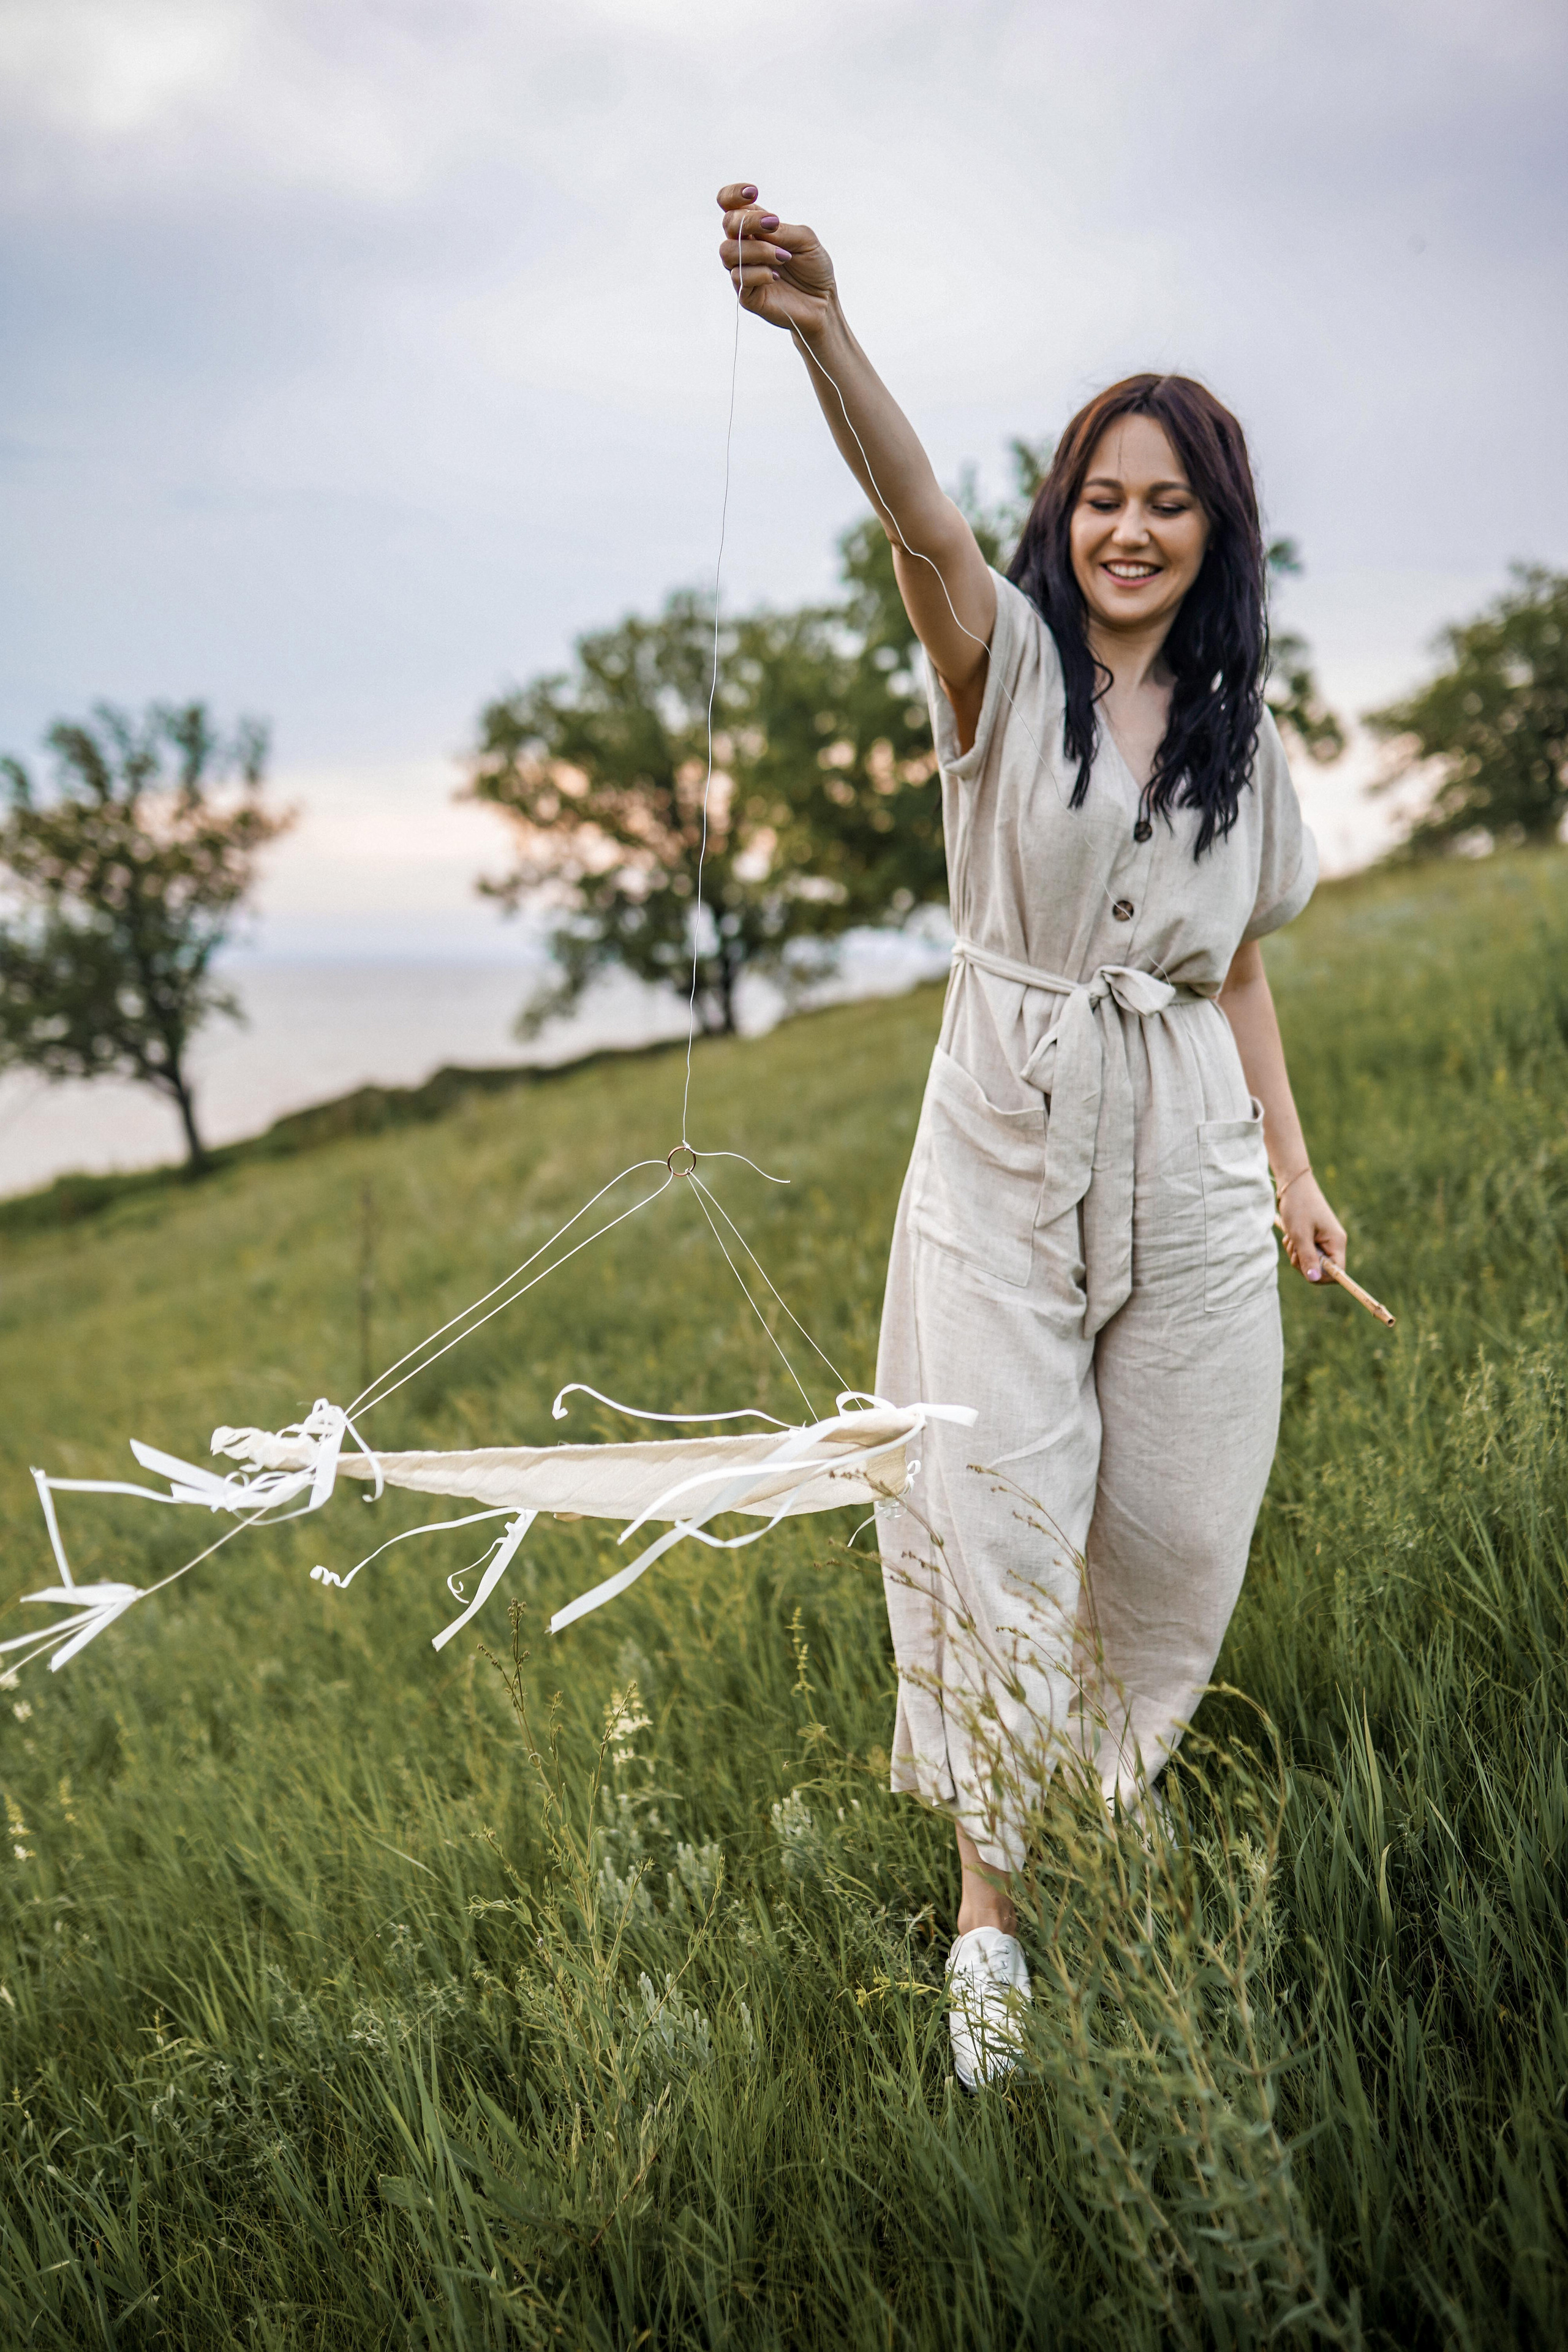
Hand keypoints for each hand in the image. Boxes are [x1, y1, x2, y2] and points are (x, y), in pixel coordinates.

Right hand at [717, 182, 836, 336]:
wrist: (823, 302)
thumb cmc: (813, 268)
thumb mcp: (806, 240)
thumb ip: (783, 230)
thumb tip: (763, 227)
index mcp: (756, 230)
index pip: (730, 206)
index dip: (733, 195)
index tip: (753, 191)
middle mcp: (745, 248)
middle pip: (728, 225)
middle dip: (749, 221)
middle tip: (774, 223)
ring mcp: (744, 272)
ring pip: (728, 252)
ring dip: (757, 249)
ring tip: (783, 257)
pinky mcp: (747, 295)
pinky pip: (739, 278)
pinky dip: (760, 273)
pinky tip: (777, 276)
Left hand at [1276, 1172, 1347, 1285]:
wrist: (1292, 1184)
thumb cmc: (1298, 1206)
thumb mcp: (1300, 1234)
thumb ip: (1307, 1257)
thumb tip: (1314, 1279)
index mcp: (1337, 1242)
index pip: (1338, 1272)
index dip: (1322, 1276)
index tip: (1305, 1268)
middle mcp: (1333, 1243)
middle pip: (1321, 1269)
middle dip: (1304, 1263)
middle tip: (1294, 1247)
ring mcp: (1324, 1240)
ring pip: (1310, 1262)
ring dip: (1297, 1254)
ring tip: (1291, 1237)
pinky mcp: (1314, 1238)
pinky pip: (1305, 1253)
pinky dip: (1295, 1248)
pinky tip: (1290, 1235)